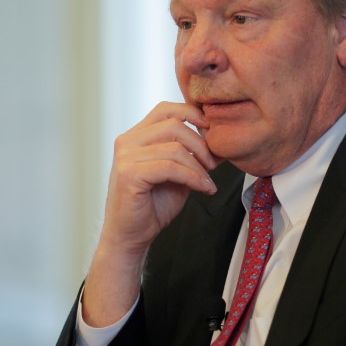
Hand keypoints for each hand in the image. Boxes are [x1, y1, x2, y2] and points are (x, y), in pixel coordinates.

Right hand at [82, 102, 219, 325]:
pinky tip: (203, 188)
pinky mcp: (130, 174)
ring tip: (208, 181)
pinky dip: (193, 177)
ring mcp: (126, 156)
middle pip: (174, 124)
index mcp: (136, 136)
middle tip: (214, 165)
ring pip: (175, 147)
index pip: (166, 109)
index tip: (213, 133)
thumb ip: (189, 154)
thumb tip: (219, 139)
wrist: (130, 236)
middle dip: (201, 143)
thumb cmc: (152, 206)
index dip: (193, 114)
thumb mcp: (176, 173)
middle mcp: (127, 141)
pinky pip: (171, 167)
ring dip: (199, 165)